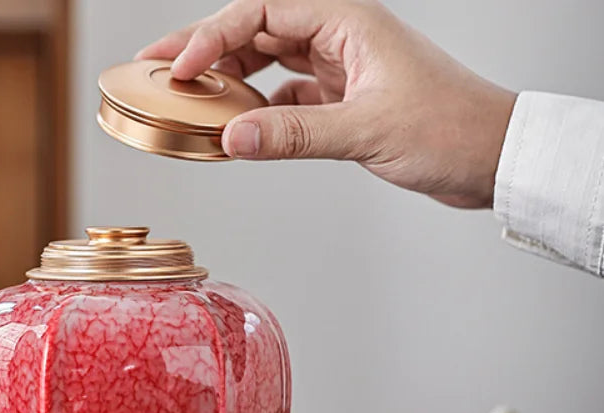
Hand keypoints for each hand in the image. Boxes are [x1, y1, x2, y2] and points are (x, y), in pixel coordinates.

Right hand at [137, 0, 516, 207]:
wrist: (491, 157)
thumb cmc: (451, 128)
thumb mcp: (365, 130)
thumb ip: (294, 135)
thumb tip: (231, 139)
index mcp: (347, 22)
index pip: (262, 13)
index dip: (213, 37)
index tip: (180, 68)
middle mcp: (340, 39)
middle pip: (257, 32)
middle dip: (206, 48)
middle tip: (161, 66)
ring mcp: (341, 71)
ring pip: (269, 66)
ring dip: (231, 80)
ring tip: (191, 96)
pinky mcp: (344, 103)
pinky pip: (287, 101)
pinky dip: (260, 114)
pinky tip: (239, 128)